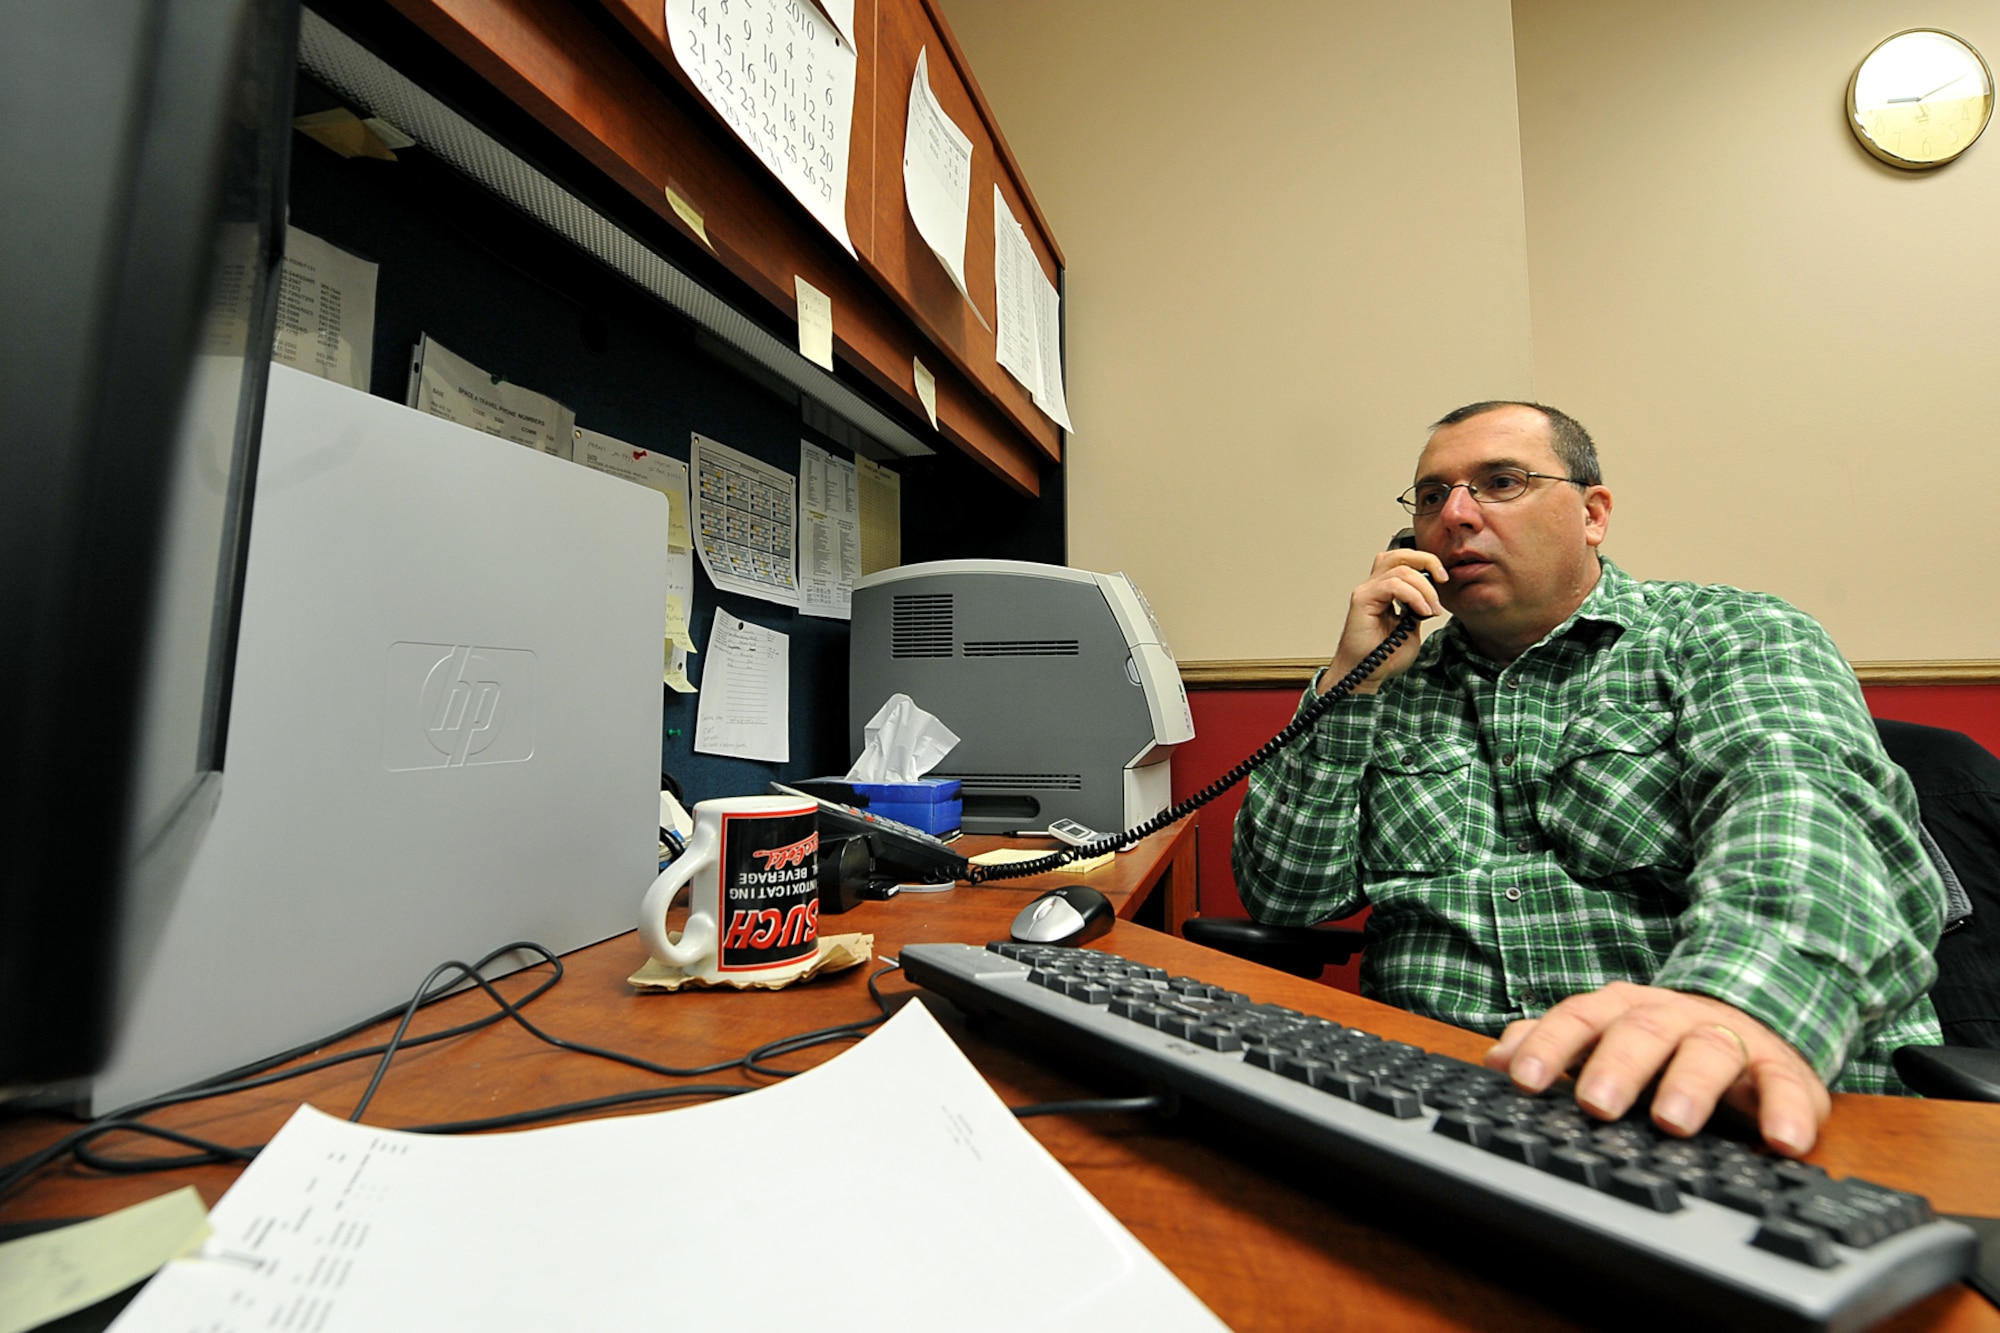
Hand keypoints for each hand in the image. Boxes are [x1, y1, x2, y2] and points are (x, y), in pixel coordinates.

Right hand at [1318, 549, 1447, 694]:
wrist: (1367, 674)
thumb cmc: (1384, 655)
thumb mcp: (1412, 627)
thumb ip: (1419, 608)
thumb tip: (1433, 595)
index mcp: (1384, 588)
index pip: (1404, 559)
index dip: (1426, 562)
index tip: (1444, 580)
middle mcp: (1373, 585)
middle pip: (1400, 555)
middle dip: (1427, 561)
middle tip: (1443, 580)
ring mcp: (1366, 591)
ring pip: (1400, 570)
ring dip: (1424, 588)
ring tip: (1432, 609)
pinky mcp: (1361, 599)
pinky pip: (1392, 585)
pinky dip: (1413, 596)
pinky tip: (1422, 612)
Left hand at [1482, 982, 1831, 1157]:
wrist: (1747, 1022)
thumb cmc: (1659, 1042)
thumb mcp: (1602, 1038)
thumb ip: (1552, 1047)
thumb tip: (1494, 1059)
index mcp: (1620, 1010)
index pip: (1577, 1021)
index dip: (1550, 1048)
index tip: (1523, 1082)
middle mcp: (1670, 1016)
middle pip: (1641, 1031)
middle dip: (1616, 1066)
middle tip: (1596, 1104)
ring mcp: (1726, 1038)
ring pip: (1708, 1051)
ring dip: (1689, 1085)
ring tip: (1672, 1121)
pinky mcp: (1779, 1068)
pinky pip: (1785, 1085)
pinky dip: (1786, 1111)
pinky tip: (1783, 1141)